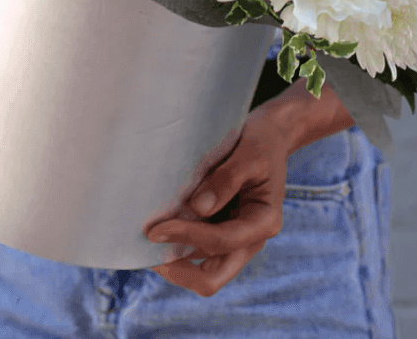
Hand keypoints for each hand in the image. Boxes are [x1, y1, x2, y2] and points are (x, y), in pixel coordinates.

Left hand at [143, 106, 290, 296]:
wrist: (270, 136)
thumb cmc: (260, 142)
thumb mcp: (249, 154)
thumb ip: (226, 179)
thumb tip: (197, 208)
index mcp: (264, 222)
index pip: (222, 242)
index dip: (188, 237)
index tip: (156, 229)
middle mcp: (250, 240)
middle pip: (212, 279)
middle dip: (178, 271)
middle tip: (148, 254)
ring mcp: (234, 240)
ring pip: (200, 270)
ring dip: (174, 260)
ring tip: (146, 240)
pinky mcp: (220, 231)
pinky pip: (196, 253)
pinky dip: (177, 247)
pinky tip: (159, 227)